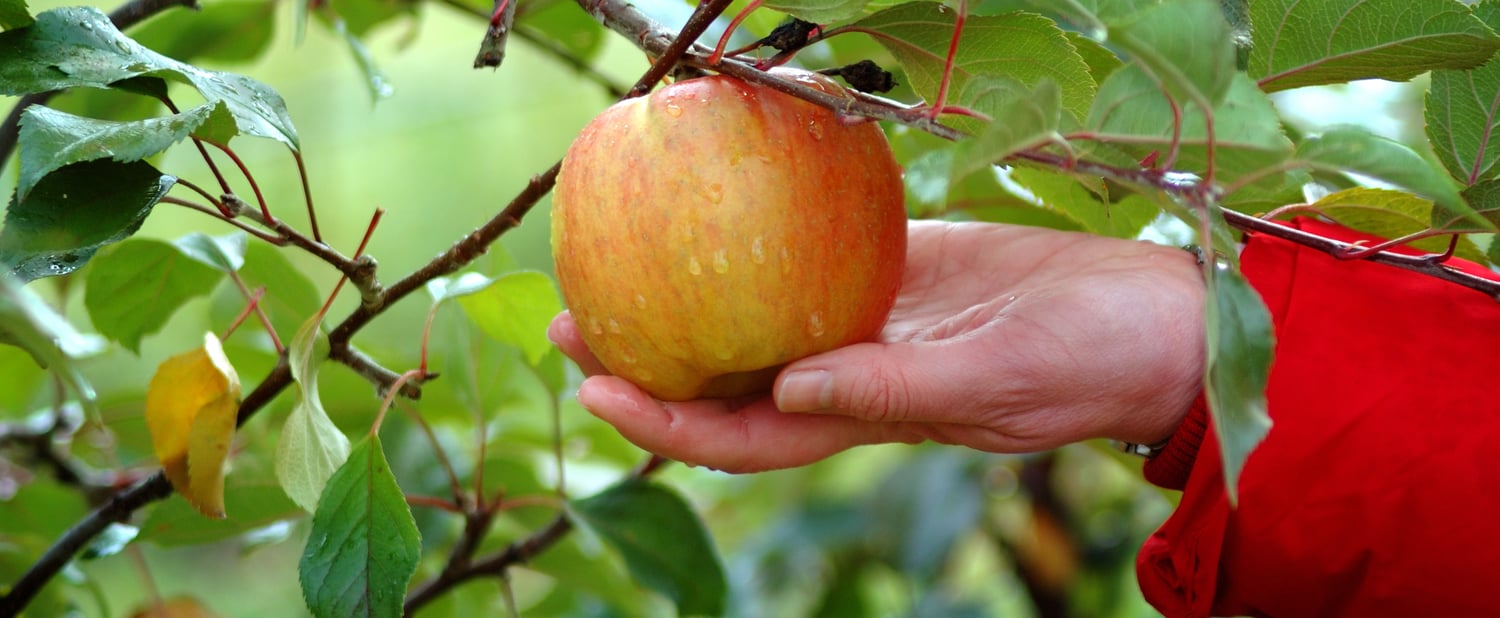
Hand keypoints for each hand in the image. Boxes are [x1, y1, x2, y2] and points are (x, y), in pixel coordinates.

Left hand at [548, 220, 1204, 472]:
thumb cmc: (1086, 363)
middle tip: (568, 317)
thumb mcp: (991, 380)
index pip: (741, 434)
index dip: (663, 419)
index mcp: (865, 418)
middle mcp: (849, 374)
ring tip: (613, 259)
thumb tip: (785, 386)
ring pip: (755, 316)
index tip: (595, 382)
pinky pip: (809, 254)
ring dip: (685, 295)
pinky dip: (758, 237)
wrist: (1148, 319)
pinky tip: (719, 201)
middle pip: (724, 378)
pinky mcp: (894, 269)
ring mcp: (868, 321)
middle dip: (643, 360)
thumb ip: (893, 389)